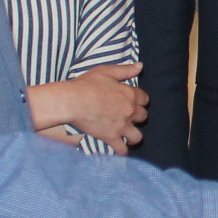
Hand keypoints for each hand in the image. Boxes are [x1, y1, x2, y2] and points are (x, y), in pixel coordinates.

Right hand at [29, 63, 147, 152]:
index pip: (144, 99)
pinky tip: (120, 151)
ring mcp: (121, 126)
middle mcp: (129, 111)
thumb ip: (125, 70)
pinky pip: (122, 149)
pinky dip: (122, 151)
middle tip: (128, 117)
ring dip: (134, 136)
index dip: (140, 101)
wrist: (73, 101)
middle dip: (137, 117)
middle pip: (143, 116)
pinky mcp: (111, 137)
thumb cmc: (87, 84)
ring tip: (129, 136)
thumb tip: (140, 66)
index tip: (134, 102)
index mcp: (129, 94)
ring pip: (137, 136)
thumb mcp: (106, 71)